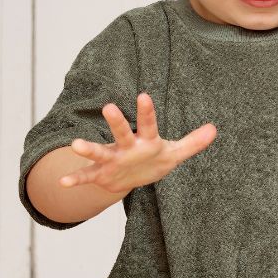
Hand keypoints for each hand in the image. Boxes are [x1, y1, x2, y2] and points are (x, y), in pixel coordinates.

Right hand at [59, 92, 216, 195]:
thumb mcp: (174, 154)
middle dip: (116, 122)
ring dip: (88, 149)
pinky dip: (75, 178)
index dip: (147, 112)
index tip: (144, 95)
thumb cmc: (152, 162)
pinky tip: (63, 182)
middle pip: (121, 132)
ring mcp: (111, 159)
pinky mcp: (100, 174)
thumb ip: (193, 143)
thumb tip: (214, 129)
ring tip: (75, 144)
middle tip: (109, 107)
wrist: (128, 179)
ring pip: (99, 152)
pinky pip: (86, 175)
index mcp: (146, 140)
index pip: (148, 124)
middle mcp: (126, 146)